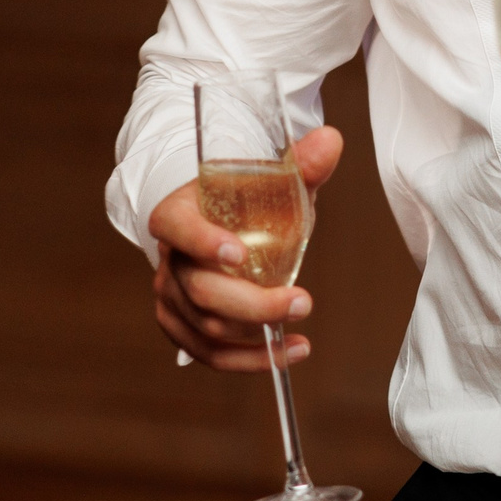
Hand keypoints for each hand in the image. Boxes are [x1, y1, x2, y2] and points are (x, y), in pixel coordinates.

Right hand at [147, 124, 341, 371]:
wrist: (223, 224)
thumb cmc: (245, 200)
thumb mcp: (273, 179)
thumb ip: (301, 163)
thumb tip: (332, 140)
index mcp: (179, 212)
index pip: (175, 226)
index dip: (201, 241)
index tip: (239, 254)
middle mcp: (168, 257)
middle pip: (199, 290)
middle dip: (252, 302)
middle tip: (302, 300)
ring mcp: (171, 295)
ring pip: (205, 326)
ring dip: (256, 333)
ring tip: (302, 326)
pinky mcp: (182, 325)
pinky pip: (209, 353)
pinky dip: (249, 360)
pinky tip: (288, 352)